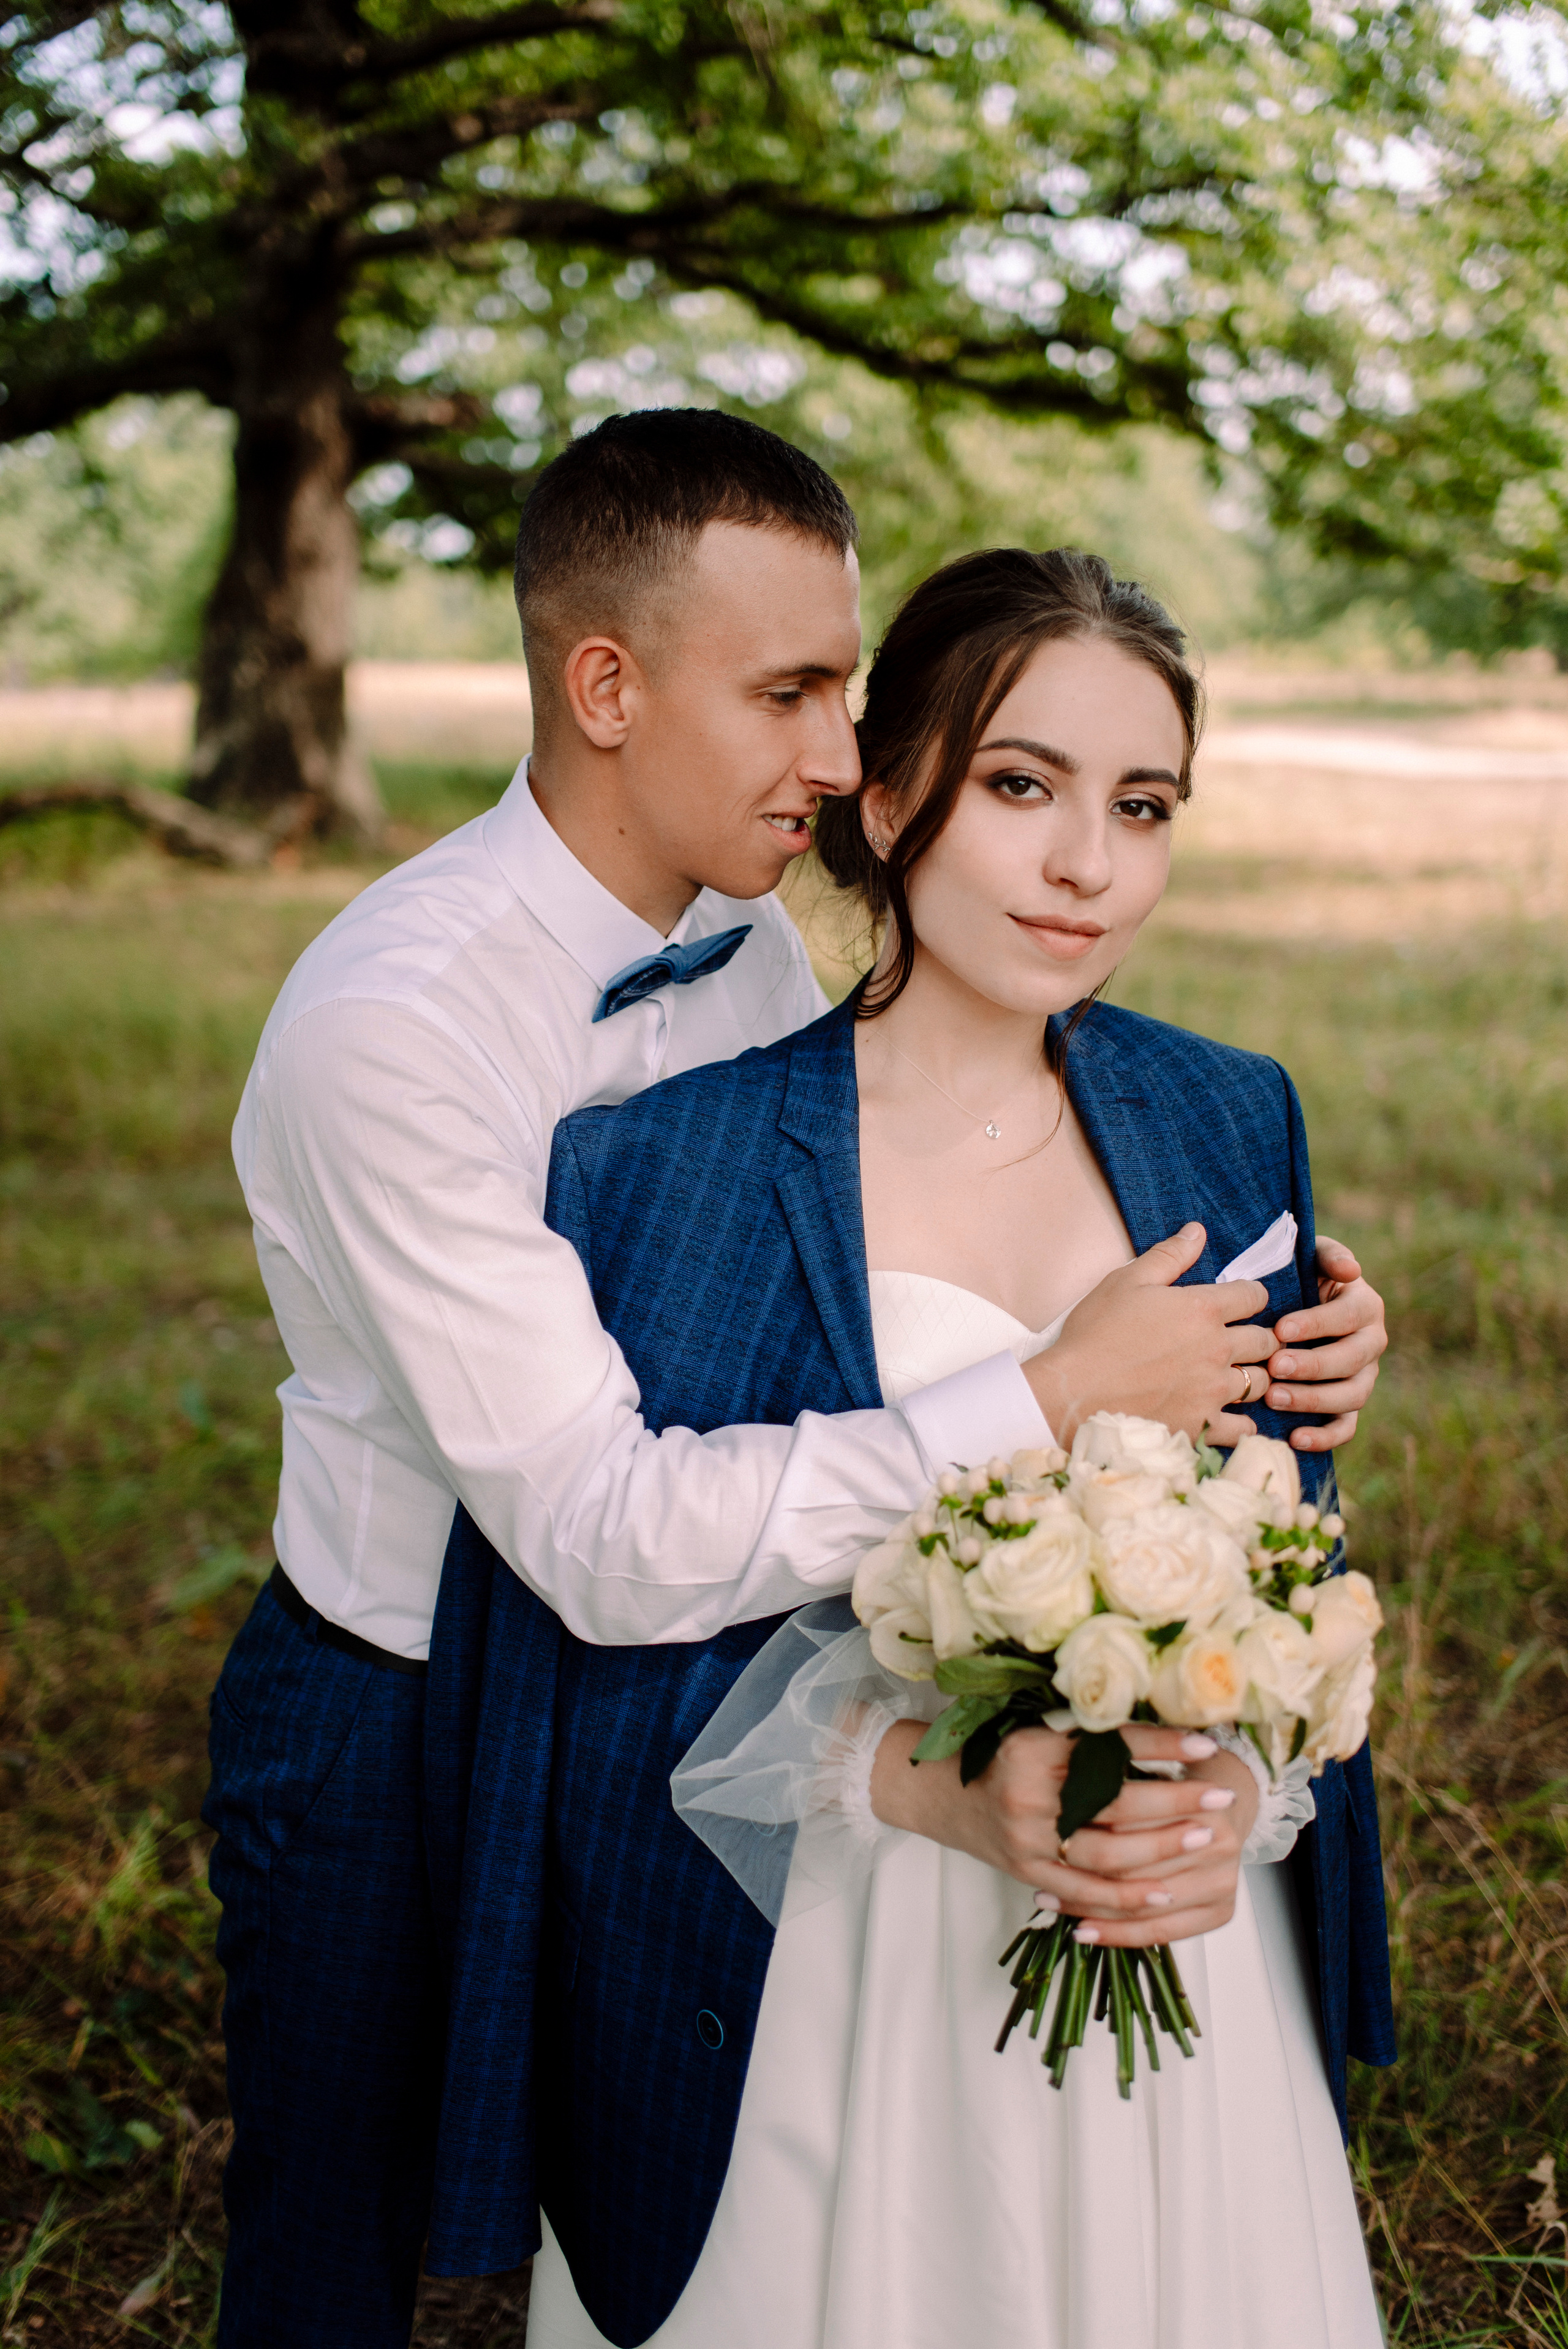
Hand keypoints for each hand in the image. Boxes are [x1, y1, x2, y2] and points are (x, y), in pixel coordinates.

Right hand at [868, 1719, 1253, 1947]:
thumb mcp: (1039, 1731)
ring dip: (1161, 1848)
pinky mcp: (1029, 1874)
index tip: (1204, 1744)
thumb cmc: (1001, 1756)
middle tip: (1220, 1796)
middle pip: (1112, 1802)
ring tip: (1205, 1837)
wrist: (940, 1794)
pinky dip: (1127, 1897)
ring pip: (1105, 1852)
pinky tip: (1165, 1894)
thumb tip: (1167, 1734)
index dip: (1159, 1744)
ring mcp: (1027, 1840)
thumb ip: (1091, 1737)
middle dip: (1174, 1801)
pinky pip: (1085, 1892)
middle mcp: (1026, 1794)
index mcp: (1031, 1747)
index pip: (1106, 1746)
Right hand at [1022, 1222, 1274, 1447]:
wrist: (1073, 1392)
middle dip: (1259, 1337)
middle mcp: (1218, 1349)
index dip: (1250, 1296)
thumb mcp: (1127, 1281)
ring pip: (1261, 1382)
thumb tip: (1197, 1231)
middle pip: (1266, 1341)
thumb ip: (1169, 1255)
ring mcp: (1213, 1391)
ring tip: (1233, 1376)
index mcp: (1203, 1309)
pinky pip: (1244, 1427)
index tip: (1239, 1303)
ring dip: (1253, 1377)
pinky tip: (1225, 1414)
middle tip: (1239, 1341)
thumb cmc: (1096, 1333)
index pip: (1255, 1296)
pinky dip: (1241, 1422)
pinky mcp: (1204, 1426)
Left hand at [1053, 1735, 1257, 1949]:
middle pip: (1135, 1874)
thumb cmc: (1180, 1776)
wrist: (1229, 1795)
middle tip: (1042, 1883)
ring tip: (1053, 1904)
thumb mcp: (1147, 1763)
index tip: (1048, 1842)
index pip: (1129, 1831)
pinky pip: (1162, 1932)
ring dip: (1095, 1911)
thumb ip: (1116, 1778)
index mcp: (1202, 1805)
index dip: (1087, 1836)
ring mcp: (1223, 1883)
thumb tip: (1063, 1801)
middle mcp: (1218, 1846)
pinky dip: (1120, 1934)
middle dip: (1085, 1881)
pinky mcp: (1222, 1911)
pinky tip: (1084, 1929)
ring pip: (1144, 1909)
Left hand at [1266, 1234, 1387, 1452]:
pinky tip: (1295, 1439)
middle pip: (1350, 1360)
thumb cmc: (1300, 1276)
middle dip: (1312, 1365)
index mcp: (1366, 1306)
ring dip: (1314, 1400)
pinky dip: (1325, 1437)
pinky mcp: (1349, 1404)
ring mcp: (1364, 1377)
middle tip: (1275, 1365)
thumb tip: (1351, 1270)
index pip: (1347, 1317)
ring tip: (1274, 1398)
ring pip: (1351, 1396)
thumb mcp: (1313, 1257)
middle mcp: (1372, 1343)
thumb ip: (1330, 1256)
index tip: (1281, 1328)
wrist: (1295, 1303)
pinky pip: (1346, 1427)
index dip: (1316, 1323)